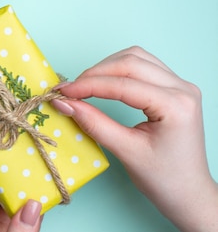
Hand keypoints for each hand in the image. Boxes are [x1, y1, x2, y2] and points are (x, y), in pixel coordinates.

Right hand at [52, 46, 217, 231]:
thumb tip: (64, 103)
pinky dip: (119, 69)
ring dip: (107, 67)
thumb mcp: (126, 151)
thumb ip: (94, 123)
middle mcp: (183, 88)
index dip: (89, 85)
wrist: (188, 193)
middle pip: (130, 62)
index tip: (63, 92)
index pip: (123, 84)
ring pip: (136, 57)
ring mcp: (181, 85)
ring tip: (85, 86)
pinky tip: (104, 83)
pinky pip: (144, 65)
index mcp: (176, 105)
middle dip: (95, 73)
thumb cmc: (164, 179)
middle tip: (70, 90)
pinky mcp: (175, 87)